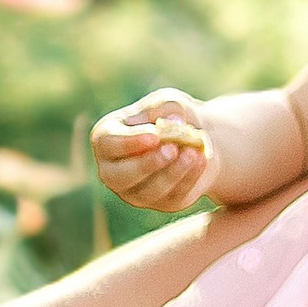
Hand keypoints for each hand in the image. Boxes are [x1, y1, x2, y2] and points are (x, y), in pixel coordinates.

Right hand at [91, 88, 214, 214]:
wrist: (197, 138)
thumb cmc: (173, 116)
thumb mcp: (168, 103)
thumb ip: (164, 108)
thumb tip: (170, 121)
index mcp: (107, 141)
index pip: (108, 144)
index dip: (130, 142)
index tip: (155, 136)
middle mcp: (115, 171)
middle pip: (120, 176)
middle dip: (146, 164)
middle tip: (171, 149)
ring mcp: (137, 192)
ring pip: (149, 191)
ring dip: (172, 172)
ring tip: (192, 153)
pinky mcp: (163, 203)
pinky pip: (173, 196)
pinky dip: (189, 177)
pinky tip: (201, 160)